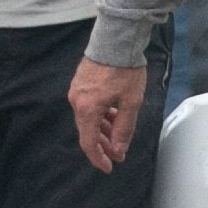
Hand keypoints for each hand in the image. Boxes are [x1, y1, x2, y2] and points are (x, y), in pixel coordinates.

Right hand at [68, 57, 147, 172]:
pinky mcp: (80, 82)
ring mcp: (76, 90)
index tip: (109, 167)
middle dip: (104, 144)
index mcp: (87, 109)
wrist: (116, 40)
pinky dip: (100, 115)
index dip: (99, 158)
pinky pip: (88, 106)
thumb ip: (124, 129)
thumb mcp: (131, 103)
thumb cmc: (125, 70)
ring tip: (118, 136)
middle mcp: (77, 101)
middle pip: (88, 131)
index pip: (89, 143)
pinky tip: (113, 116)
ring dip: (102, 129)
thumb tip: (118, 150)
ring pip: (88, 118)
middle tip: (119, 153)